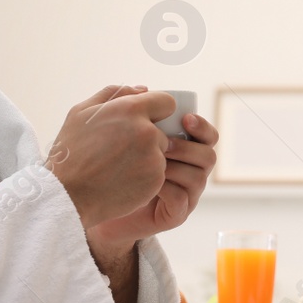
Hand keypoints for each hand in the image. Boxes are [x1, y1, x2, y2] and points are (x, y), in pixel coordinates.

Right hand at [45, 85, 173, 227]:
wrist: (67, 195)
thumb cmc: (71, 152)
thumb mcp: (81, 112)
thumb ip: (115, 94)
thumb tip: (143, 89)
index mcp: (130, 110)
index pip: (166, 102)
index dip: (157, 111)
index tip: (144, 120)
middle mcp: (147, 132)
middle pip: (162, 131)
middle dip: (147, 138)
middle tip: (119, 150)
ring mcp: (153, 158)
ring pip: (161, 153)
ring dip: (146, 158)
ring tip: (117, 167)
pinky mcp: (156, 180)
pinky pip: (158, 173)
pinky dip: (145, 177)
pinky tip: (122, 180)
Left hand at [84, 110, 217, 252]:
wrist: (94, 203)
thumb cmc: (110, 166)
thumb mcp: (119, 133)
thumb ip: (130, 108)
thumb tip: (143, 88)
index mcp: (183, 149)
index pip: (206, 135)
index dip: (202, 126)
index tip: (185, 118)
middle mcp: (190, 171)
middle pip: (209, 155)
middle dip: (189, 147)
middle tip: (164, 144)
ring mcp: (186, 194)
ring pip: (198, 177)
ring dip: (175, 166)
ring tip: (152, 163)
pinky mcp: (176, 214)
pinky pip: (182, 199)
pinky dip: (166, 188)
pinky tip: (145, 183)